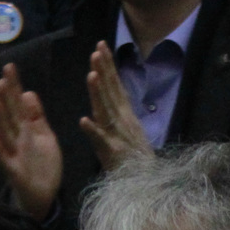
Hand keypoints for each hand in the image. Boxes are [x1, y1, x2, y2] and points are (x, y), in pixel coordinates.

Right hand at [0, 63, 63, 221]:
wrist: (44, 196)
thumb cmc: (43, 165)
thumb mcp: (45, 137)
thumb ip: (37, 117)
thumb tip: (28, 92)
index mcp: (26, 129)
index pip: (18, 103)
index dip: (14, 86)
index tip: (9, 67)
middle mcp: (16, 139)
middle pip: (9, 116)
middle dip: (5, 99)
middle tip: (1, 80)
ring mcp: (14, 156)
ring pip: (4, 135)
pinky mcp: (15, 173)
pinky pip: (5, 163)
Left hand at [79, 42, 155, 172]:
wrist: (145, 183)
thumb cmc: (134, 158)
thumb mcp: (127, 129)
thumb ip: (118, 110)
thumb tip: (110, 91)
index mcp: (124, 114)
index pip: (115, 85)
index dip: (108, 65)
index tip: (101, 46)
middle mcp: (122, 120)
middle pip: (111, 91)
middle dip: (104, 70)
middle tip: (97, 49)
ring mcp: (118, 135)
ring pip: (106, 111)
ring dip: (99, 93)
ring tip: (92, 75)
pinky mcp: (113, 152)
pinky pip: (101, 141)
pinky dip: (93, 131)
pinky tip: (84, 121)